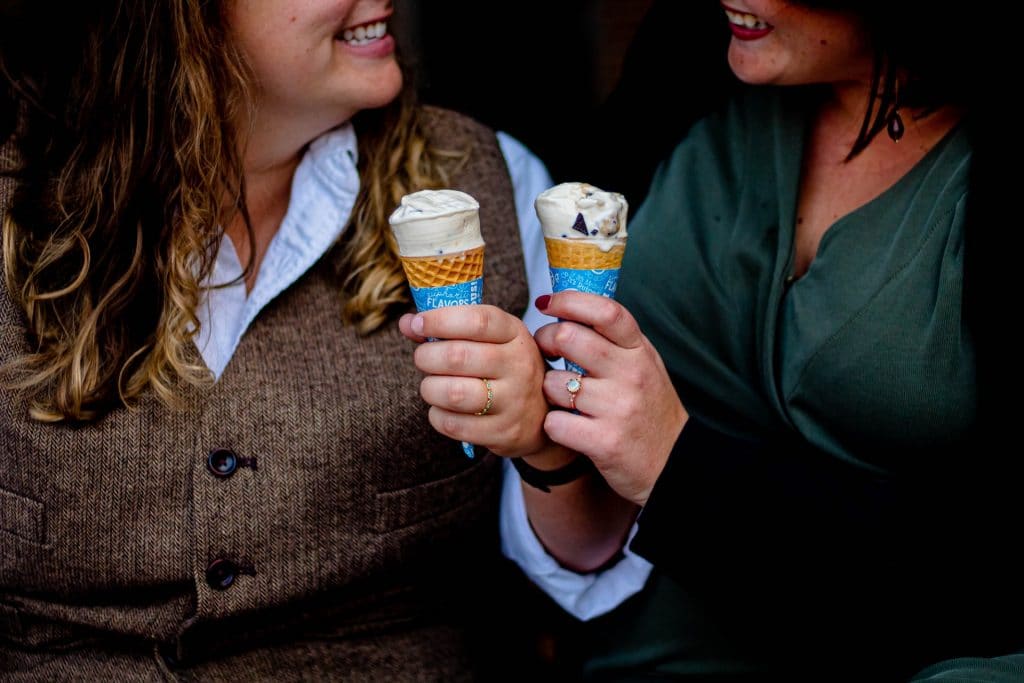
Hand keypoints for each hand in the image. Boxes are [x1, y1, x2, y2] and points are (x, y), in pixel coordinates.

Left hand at [399, 305, 548, 456]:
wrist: (542, 416)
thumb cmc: (505, 369)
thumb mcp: (489, 340)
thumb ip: (448, 327)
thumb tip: (407, 323)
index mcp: (515, 334)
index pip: (477, 320)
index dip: (440, 320)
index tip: (417, 323)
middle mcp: (520, 365)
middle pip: (458, 357)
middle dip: (426, 357)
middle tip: (423, 360)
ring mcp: (514, 401)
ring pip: (453, 393)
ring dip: (429, 388)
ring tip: (432, 386)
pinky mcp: (505, 432)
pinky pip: (454, 425)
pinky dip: (437, 416)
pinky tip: (442, 410)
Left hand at [534, 292, 687, 505]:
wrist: (675, 465)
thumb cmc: (650, 411)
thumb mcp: (644, 365)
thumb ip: (614, 339)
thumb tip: (570, 308)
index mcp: (640, 352)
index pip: (606, 311)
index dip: (570, 301)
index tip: (550, 303)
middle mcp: (631, 375)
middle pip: (568, 338)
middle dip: (545, 341)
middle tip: (546, 351)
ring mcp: (618, 408)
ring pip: (554, 383)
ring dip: (549, 391)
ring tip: (564, 399)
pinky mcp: (604, 441)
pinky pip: (554, 422)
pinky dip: (553, 425)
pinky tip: (568, 427)